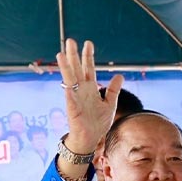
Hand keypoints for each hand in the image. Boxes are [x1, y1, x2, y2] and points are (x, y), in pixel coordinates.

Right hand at [56, 39, 123, 154]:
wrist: (90, 139)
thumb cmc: (98, 123)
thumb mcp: (110, 104)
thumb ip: (113, 90)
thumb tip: (119, 75)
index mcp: (91, 89)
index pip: (89, 69)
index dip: (88, 56)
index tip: (88, 43)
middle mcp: (82, 91)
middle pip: (77, 70)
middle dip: (74, 56)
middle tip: (70, 41)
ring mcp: (76, 99)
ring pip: (70, 80)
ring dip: (66, 67)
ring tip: (61, 54)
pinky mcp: (73, 109)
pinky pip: (70, 98)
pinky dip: (68, 91)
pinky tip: (66, 83)